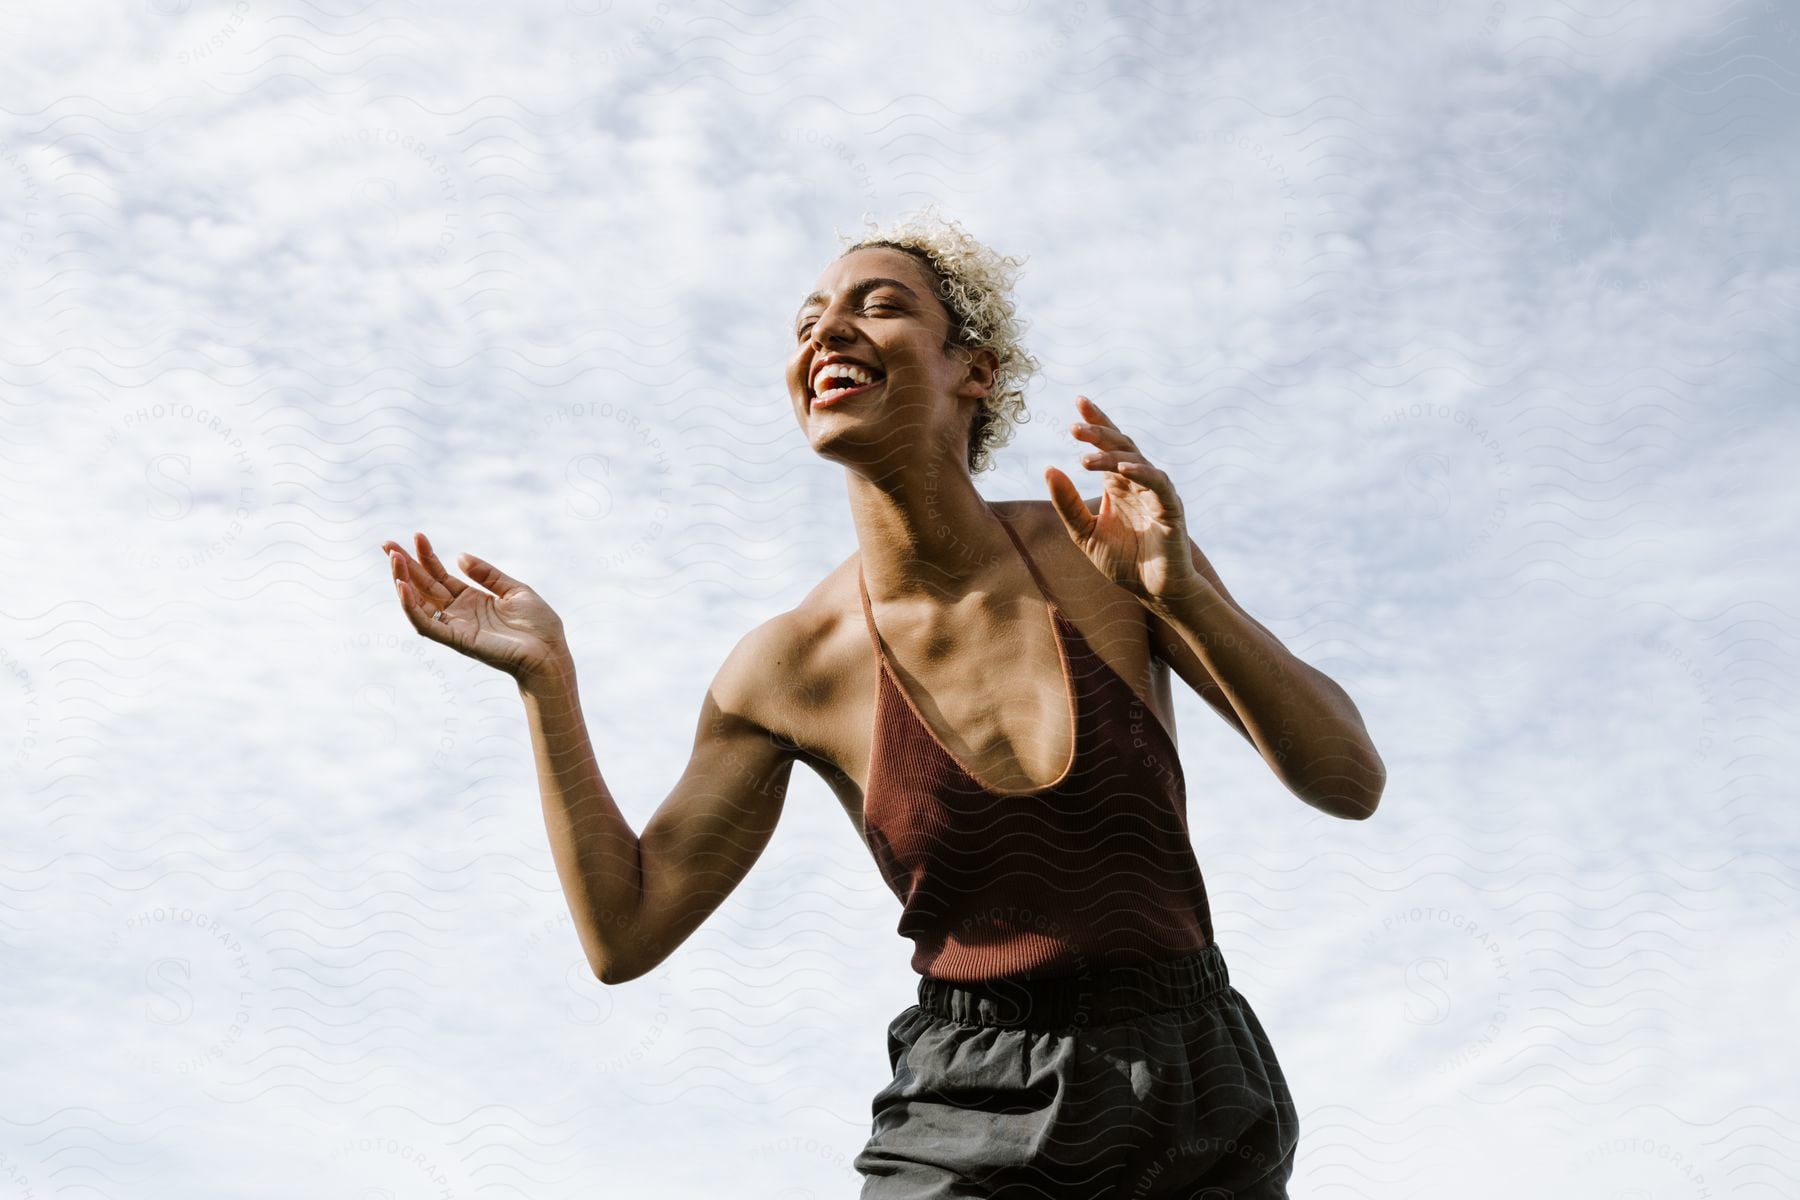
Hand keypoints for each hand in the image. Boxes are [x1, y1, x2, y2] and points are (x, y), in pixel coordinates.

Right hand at [381, 532, 570, 687]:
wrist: (550, 653)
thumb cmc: (538, 626)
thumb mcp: (514, 590)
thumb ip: (487, 574)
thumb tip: (459, 556)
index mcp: (471, 600)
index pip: (439, 576)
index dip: (426, 556)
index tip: (417, 535)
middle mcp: (458, 613)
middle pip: (423, 586)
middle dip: (404, 566)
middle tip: (386, 544)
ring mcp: (455, 627)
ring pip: (418, 604)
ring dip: (402, 581)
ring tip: (393, 559)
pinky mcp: (456, 640)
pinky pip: (426, 624)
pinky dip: (411, 607)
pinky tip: (402, 586)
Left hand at [1044, 395, 1208, 602]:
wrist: (1154, 592)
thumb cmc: (1124, 563)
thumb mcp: (1084, 534)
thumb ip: (1067, 504)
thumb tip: (1048, 469)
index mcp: (1119, 484)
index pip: (1108, 445)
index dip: (1097, 422)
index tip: (1079, 402)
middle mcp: (1138, 482)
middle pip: (1121, 445)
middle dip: (1099, 432)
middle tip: (1074, 427)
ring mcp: (1156, 492)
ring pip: (1136, 460)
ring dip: (1112, 456)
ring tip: (1086, 459)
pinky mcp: (1171, 508)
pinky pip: (1158, 483)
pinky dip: (1143, 473)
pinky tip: (1124, 469)